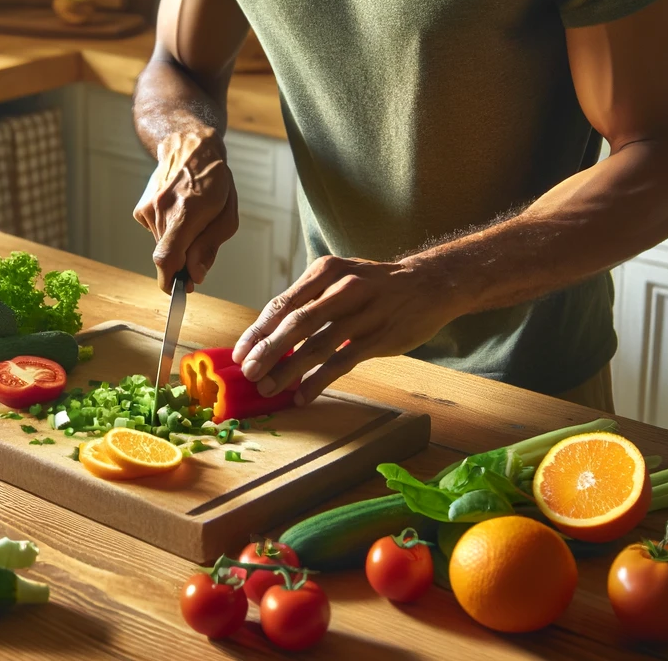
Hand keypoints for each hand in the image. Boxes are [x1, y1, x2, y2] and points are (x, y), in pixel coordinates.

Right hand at [133, 131, 238, 292]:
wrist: (189, 148)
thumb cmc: (214, 181)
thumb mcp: (226, 216)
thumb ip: (209, 247)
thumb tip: (196, 275)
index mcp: (186, 211)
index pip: (167, 256)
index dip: (170, 280)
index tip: (178, 291)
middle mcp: (162, 210)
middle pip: (167, 256)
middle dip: (182, 264)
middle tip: (198, 256)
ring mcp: (148, 209)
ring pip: (161, 246)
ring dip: (177, 246)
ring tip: (191, 222)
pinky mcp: (140, 210)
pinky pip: (155, 234)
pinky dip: (167, 233)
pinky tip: (177, 214)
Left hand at [231, 255, 463, 404]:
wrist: (429, 283)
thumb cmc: (373, 284)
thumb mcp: (339, 276)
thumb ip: (309, 298)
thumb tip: (269, 332)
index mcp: (325, 271)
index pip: (282, 303)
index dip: (258, 331)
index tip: (238, 352)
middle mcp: (342, 288)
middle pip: (295, 323)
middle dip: (267, 351)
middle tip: (247, 372)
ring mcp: (363, 313)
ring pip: (317, 345)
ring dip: (289, 370)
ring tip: (268, 388)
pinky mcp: (380, 337)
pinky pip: (343, 362)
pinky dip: (319, 380)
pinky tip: (302, 396)